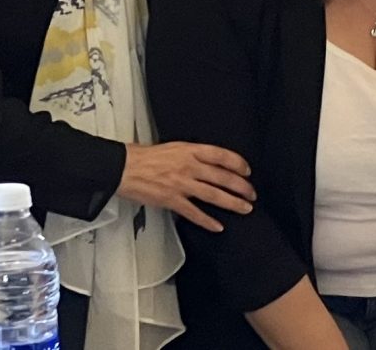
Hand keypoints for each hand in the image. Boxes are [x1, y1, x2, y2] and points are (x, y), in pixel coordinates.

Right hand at [119, 141, 254, 232]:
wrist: (123, 168)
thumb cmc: (144, 156)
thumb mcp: (173, 148)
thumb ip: (191, 155)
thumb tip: (208, 163)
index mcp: (189, 151)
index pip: (221, 155)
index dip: (238, 163)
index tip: (247, 171)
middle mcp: (189, 166)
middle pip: (223, 177)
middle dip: (241, 187)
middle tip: (252, 194)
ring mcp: (181, 184)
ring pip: (214, 195)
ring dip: (232, 203)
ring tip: (245, 209)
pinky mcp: (172, 200)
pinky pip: (194, 213)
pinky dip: (208, 221)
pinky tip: (218, 226)